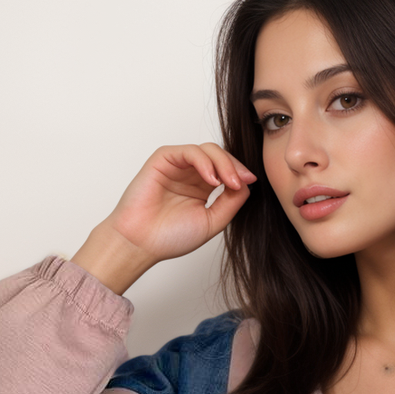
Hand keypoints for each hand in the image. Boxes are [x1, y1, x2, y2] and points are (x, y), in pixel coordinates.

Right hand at [103, 142, 257, 266]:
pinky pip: (189, 151)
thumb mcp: (212, 221)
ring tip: (228, 183)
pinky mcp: (164, 159)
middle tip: (242, 181)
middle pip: (220, 157)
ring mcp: (178, 166)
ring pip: (208, 150)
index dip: (240, 173)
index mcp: (203, 188)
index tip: (252, 181)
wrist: (142, 243)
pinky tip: (211, 179)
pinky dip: (204, 161)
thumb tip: (247, 184)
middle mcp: (191, 174)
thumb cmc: (171, 237)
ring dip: (222, 163)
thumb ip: (231, 203)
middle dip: (234, 166)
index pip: (227, 170)